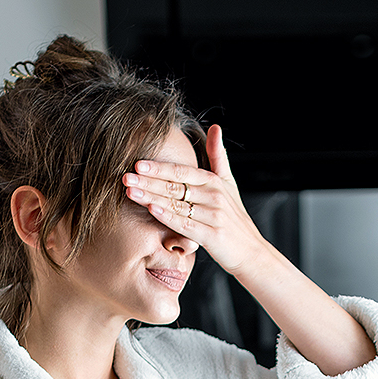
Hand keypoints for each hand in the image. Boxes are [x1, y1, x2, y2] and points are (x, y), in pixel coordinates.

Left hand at [123, 124, 280, 278]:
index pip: (182, 172)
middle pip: (175, 186)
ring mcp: (214, 216)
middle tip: (125, 177)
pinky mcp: (212, 236)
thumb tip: (215, 127)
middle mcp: (215, 196)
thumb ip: (218, 156)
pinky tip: (151, 210)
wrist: (252, 251)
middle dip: (148, 181)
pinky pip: (185, 224)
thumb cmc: (234, 217)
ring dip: (151, 197)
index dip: (159, 168)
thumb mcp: (229, 183)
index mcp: (215, 182)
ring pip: (176, 204)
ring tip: (130, 192)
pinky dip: (168, 217)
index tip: (138, 164)